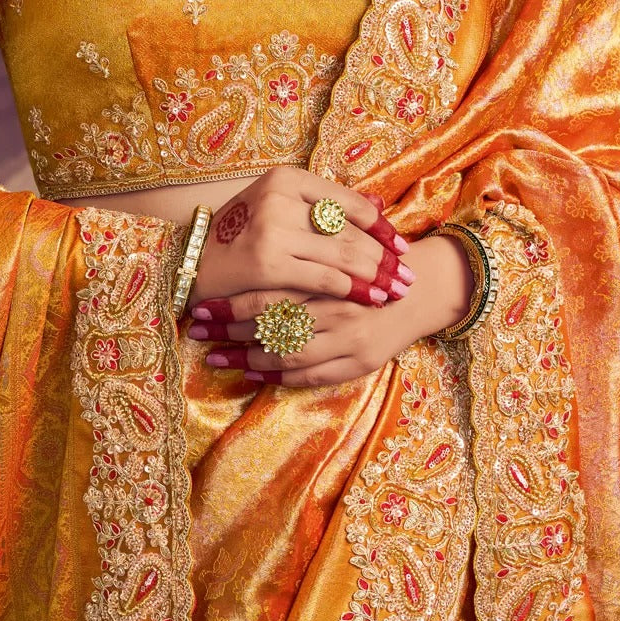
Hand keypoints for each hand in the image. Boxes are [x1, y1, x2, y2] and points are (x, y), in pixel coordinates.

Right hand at [189, 167, 411, 310]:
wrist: (191, 262)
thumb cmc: (242, 237)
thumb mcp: (280, 207)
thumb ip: (325, 206)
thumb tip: (380, 205)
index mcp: (287, 178)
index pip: (350, 202)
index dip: (381, 227)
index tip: (402, 247)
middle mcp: (281, 196)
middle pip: (350, 230)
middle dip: (384, 257)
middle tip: (407, 277)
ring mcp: (273, 228)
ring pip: (343, 254)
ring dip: (375, 277)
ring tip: (395, 292)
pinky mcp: (268, 262)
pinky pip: (324, 277)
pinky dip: (352, 289)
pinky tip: (368, 300)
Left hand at [189, 230, 475, 386]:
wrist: (422, 290)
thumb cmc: (371, 262)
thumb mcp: (341, 244)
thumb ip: (305, 246)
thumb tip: (249, 247)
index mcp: (329, 277)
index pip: (271, 294)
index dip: (232, 304)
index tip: (201, 306)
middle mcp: (339, 311)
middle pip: (273, 326)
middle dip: (230, 332)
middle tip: (197, 331)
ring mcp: (350, 340)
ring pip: (288, 355)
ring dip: (246, 359)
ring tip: (215, 357)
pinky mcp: (359, 363)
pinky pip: (310, 376)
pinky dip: (278, 376)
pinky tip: (253, 372)